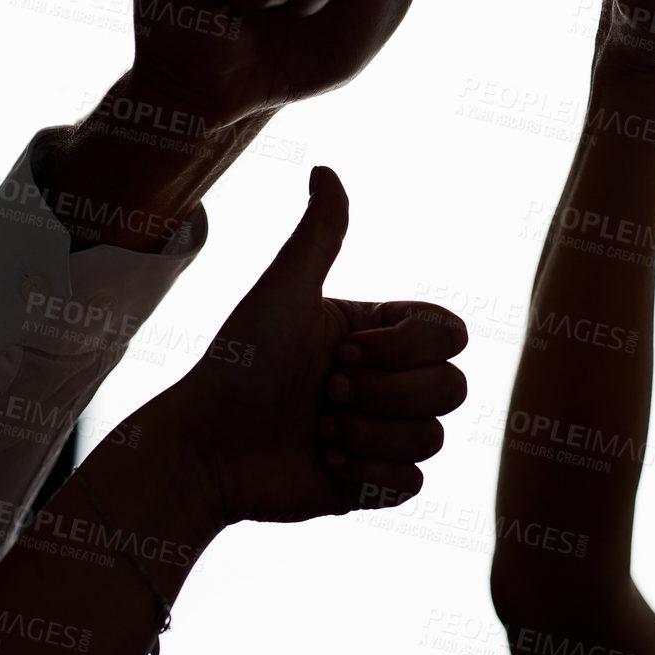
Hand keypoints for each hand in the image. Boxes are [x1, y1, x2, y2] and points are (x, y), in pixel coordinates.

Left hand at [162, 166, 468, 525]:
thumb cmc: (237, 363)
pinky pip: (415, 485)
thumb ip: (318, 235)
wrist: (202, 448)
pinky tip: (325, 465)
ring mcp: (384, 435)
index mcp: (378, 335)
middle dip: (384, 395)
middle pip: (452, 388)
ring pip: (433, 438)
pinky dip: (369, 475)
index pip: (449, 334)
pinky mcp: (372, 486)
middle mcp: (388, 382)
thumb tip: (326, 168)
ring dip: (370, 435)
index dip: (404, 349)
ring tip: (319, 432)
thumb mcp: (282, 292)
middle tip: (326, 394)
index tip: (340, 351)